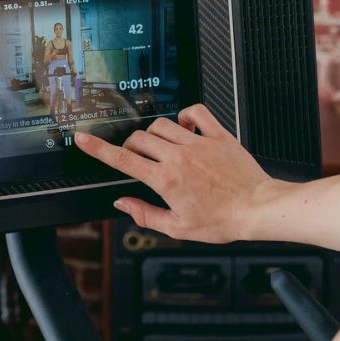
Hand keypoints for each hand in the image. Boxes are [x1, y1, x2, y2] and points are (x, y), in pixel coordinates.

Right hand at [74, 103, 283, 243]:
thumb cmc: (222, 221)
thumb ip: (145, 214)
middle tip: (138, 158)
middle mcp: (179, 157)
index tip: (83, 139)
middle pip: (139, 138)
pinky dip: (186, 115)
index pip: (122, 159)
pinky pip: (196, 112)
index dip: (98, 149)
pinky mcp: (218, 136)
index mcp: (166, 180)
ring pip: (162, 124)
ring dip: (154, 133)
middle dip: (130, 146)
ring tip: (161, 147)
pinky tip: (185, 127)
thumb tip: (123, 203)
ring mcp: (199, 143)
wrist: (257, 209)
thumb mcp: (178, 228)